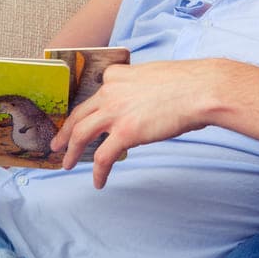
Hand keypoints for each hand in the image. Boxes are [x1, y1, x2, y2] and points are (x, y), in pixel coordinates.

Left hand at [52, 58, 235, 188]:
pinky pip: (102, 157)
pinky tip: (98, 182)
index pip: (96, 93)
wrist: (201, 90)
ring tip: (66, 164)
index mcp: (118, 75)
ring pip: (81, 134)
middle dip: (65, 131)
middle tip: (57, 144)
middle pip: (79, 114)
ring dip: (71, 151)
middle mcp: (110, 92)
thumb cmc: (189, 83)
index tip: (85, 119)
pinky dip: (97, 172)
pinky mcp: (125, 133)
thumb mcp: (156, 75)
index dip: (89, 109)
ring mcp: (115, 112)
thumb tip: (146, 103)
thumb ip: (141, 88)